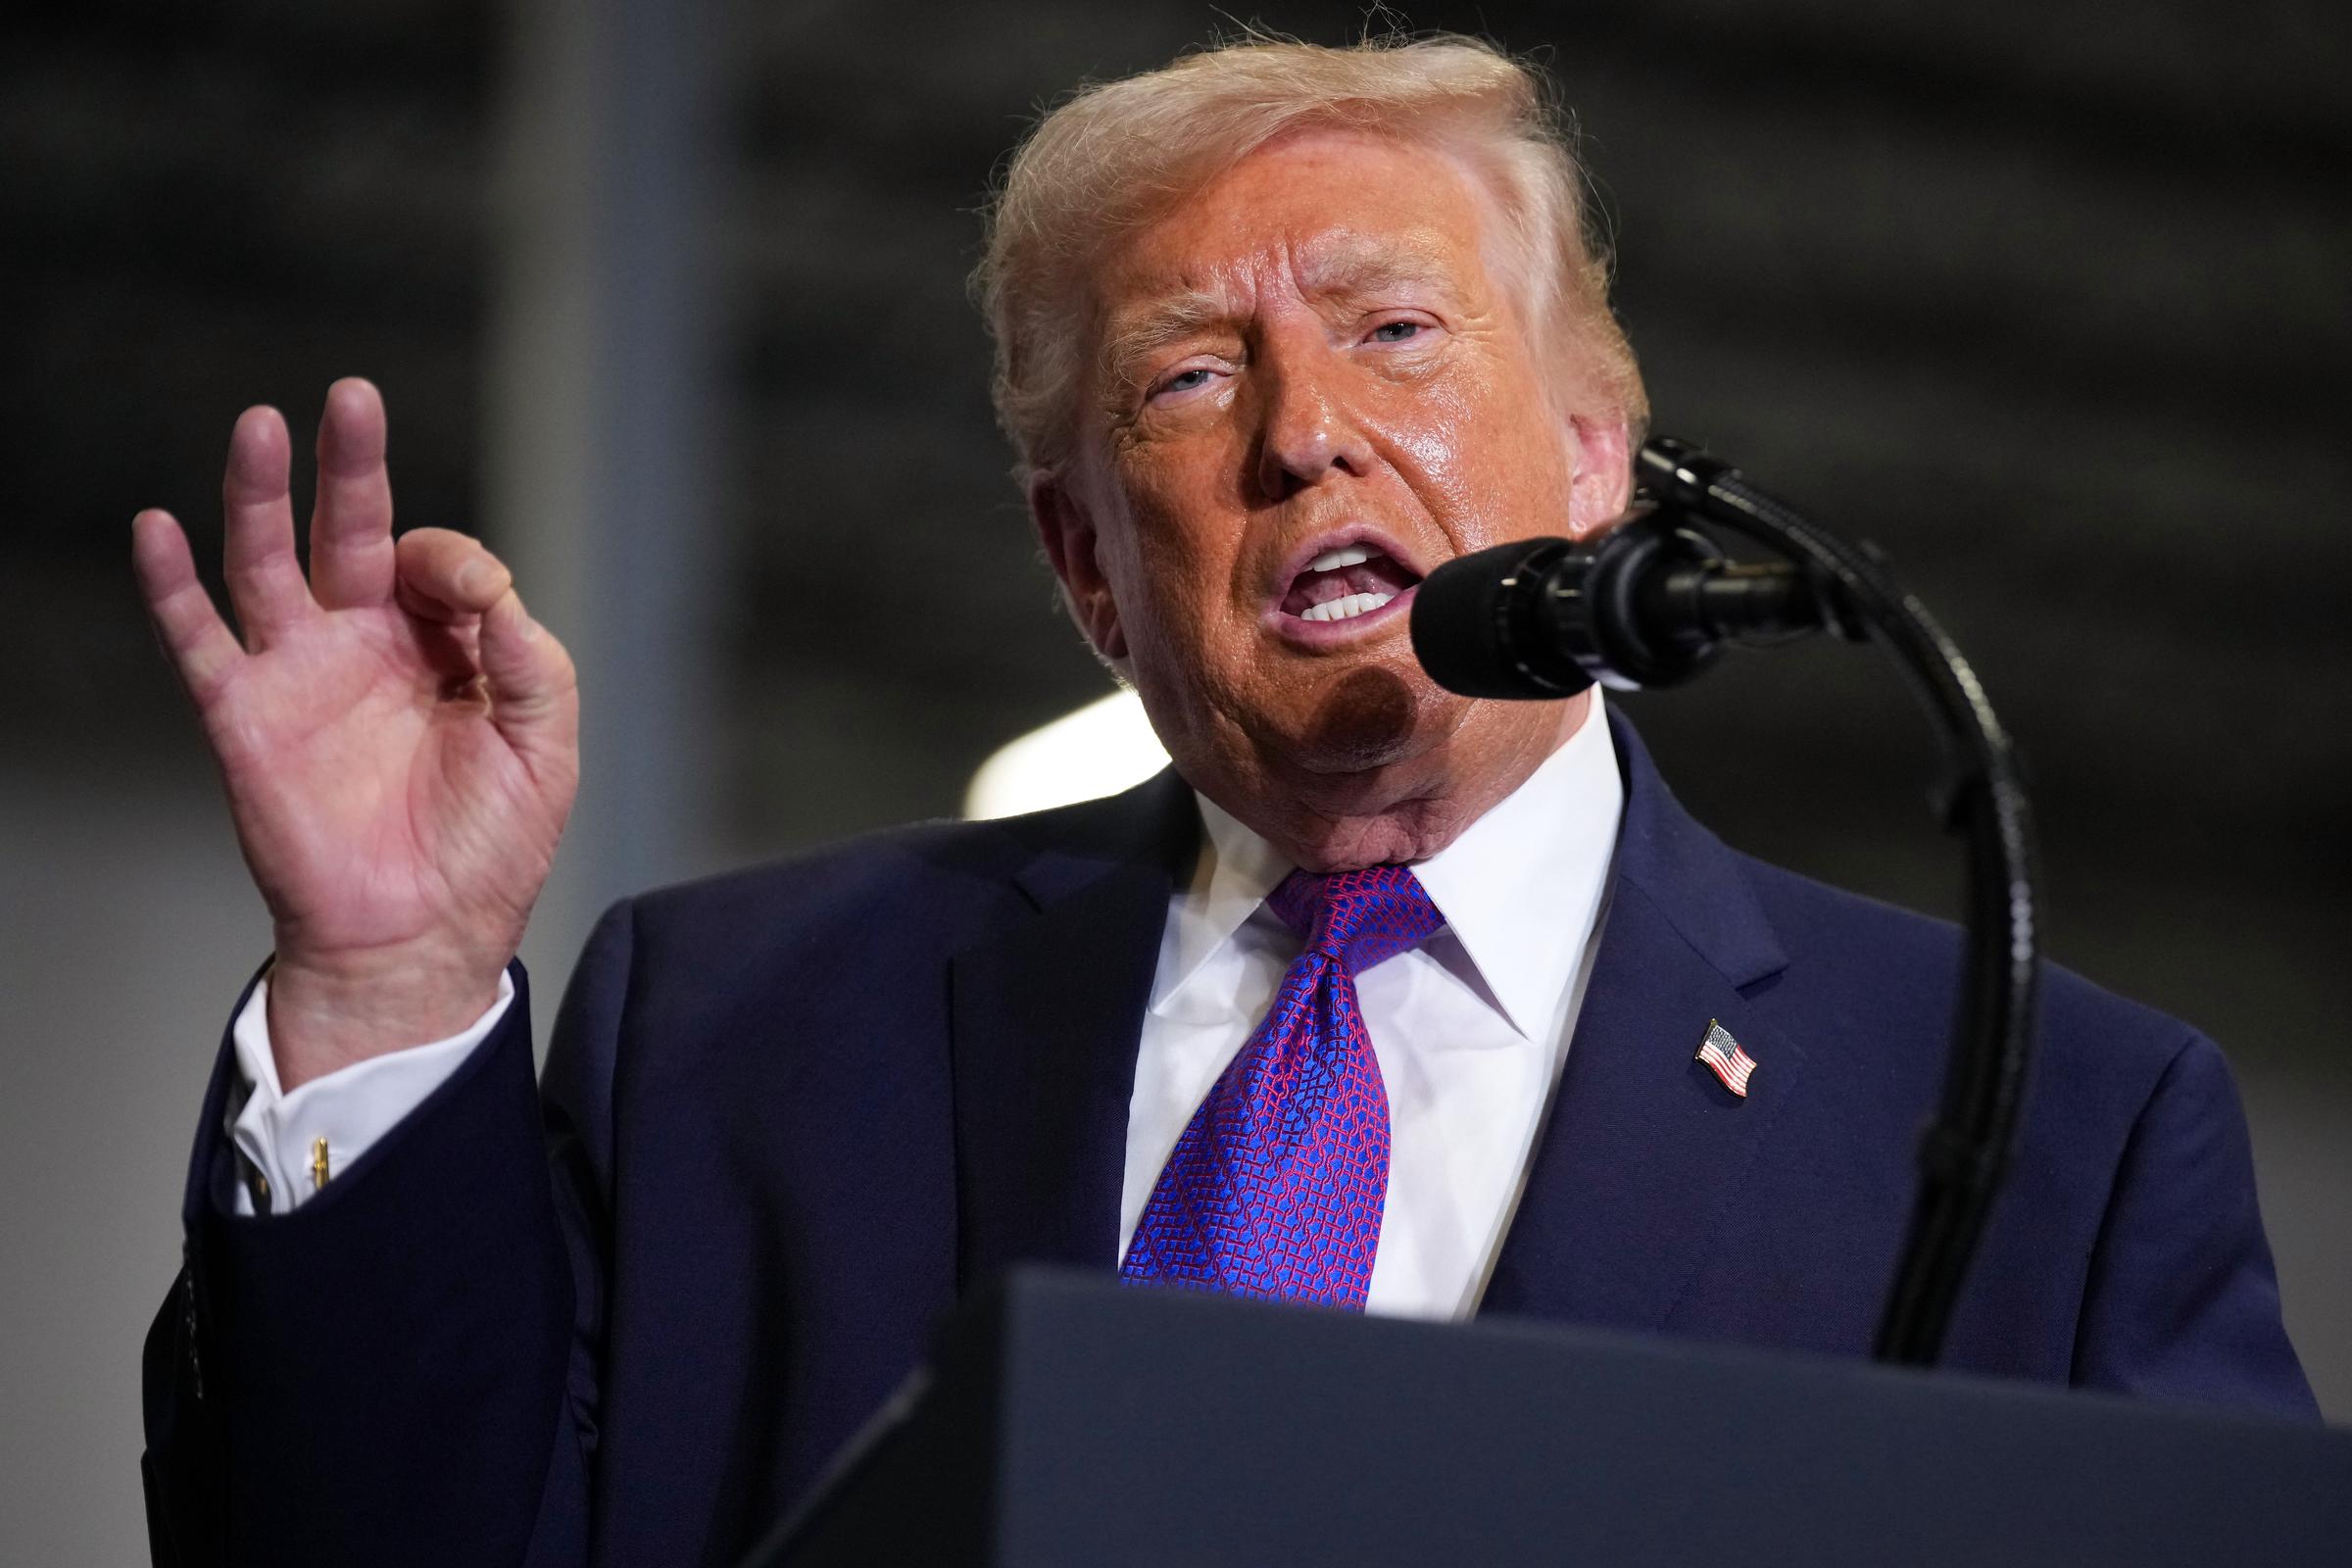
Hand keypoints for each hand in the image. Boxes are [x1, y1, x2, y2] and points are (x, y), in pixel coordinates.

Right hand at [132, 380, 578, 1088]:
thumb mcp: (544, 746)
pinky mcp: (245, 718)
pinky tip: (157, 528)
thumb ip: (530, 660)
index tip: (481, 600)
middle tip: (352, 396)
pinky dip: (171, 586)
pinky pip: (199, 641)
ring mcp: (301, 675)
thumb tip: (492, 585)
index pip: (443, 564)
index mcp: (443, 647)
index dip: (462, 566)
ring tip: (261, 425)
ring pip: (269, 563)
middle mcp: (367, 644)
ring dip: (262, 495)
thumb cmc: (489, 847)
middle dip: (352, 463)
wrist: (422, 938)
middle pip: (352, 530)